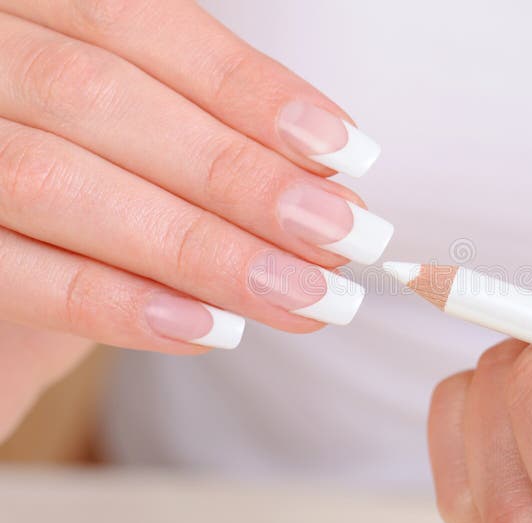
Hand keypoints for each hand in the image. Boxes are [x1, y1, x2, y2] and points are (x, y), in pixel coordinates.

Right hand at [0, 2, 388, 438]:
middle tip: (346, 239)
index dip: (248, 89)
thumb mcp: (138, 133)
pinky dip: (115, 302)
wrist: (5, 242)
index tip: (347, 152)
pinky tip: (211, 330)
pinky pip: (9, 271)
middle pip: (103, 101)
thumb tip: (327, 187)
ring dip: (202, 250)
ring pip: (57, 182)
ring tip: (305, 296)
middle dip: (241, 179)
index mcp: (26, 4)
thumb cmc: (83, 171)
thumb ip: (209, 140)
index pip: (139, 23)